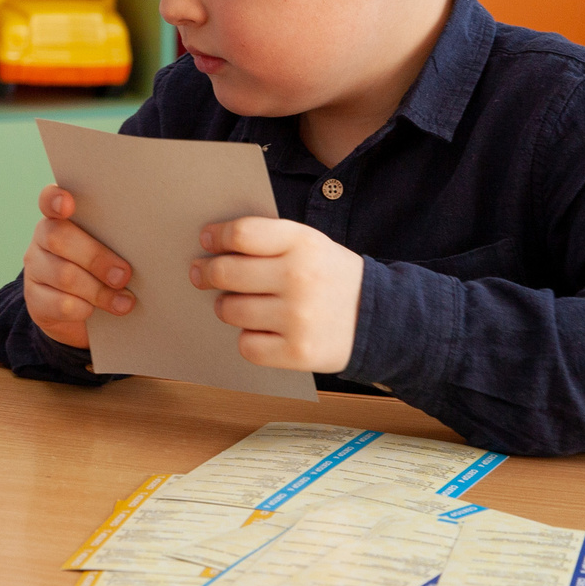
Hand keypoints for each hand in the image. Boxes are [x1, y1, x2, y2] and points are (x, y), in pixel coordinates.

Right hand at [22, 186, 133, 349]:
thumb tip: (154, 243)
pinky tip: (98, 312)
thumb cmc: (108, 271)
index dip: (55, 199)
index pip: (50, 200)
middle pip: (59, 238)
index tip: (68, 204)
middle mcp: (43, 238)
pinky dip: (85, 309)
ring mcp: (35, 269)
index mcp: (62, 218)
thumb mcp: (114, 249)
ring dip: (99, 291)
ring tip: (124, 302)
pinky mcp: (35, 300)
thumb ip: (121, 238)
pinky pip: (61, 304)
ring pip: (63, 275)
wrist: (87, 317)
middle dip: (96, 257)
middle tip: (124, 275)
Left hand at [189, 218, 365, 373]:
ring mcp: (299, 317)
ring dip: (226, 307)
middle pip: (227, 272)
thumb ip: (268, 240)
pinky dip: (249, 339)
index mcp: (303, 242)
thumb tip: (212, 245)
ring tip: (237, 304)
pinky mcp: (298, 352)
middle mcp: (299, 277)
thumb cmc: (330, 277)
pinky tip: (261, 330)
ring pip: (230, 310)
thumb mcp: (310, 244)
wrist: (382, 318)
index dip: (217, 236)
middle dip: (207, 273)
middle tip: (202, 274)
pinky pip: (247, 345)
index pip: (242, 234)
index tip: (206, 239)